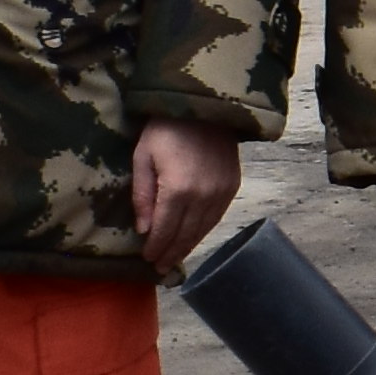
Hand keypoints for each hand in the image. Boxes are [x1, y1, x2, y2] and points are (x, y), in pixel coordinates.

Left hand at [130, 119, 240, 272]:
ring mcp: (221, 193)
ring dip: (188, 246)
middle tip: (160, 267)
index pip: (165, 230)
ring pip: (203, 230)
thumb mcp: (143, 157)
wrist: (204, 107)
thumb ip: (143, 195)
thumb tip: (144, 230)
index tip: (148, 260)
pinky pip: (217, 218)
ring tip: (175, 258)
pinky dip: (204, 231)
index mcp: (177, 190)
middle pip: (185, 235)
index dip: (156, 248)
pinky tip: (194, 237)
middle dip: (171, 253)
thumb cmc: (165, 129)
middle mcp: (203, 197)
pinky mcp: (232, 187)